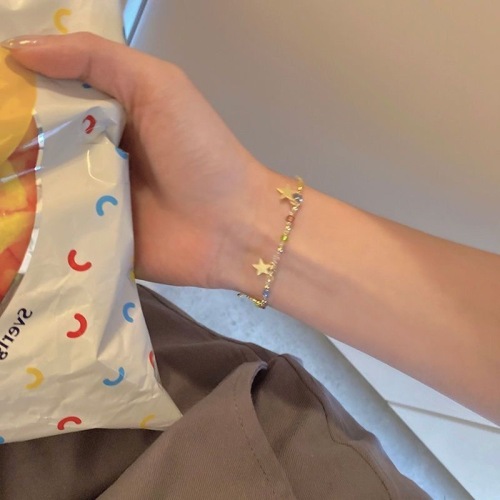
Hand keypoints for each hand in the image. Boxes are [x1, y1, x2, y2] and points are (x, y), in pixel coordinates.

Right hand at [6, 32, 278, 287]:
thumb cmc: (200, 151)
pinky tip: (3, 215)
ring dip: (10, 178)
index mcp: (110, 113)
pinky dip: (23, 221)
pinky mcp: (89, 236)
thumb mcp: (157, 85)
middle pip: (36, 139)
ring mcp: (90, 197)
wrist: (231, 226)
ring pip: (35, 182)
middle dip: (8, 135)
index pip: (49, 93)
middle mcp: (94, 152)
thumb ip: (96, 58)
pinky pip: (48, 226)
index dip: (18, 87)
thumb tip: (18, 48)